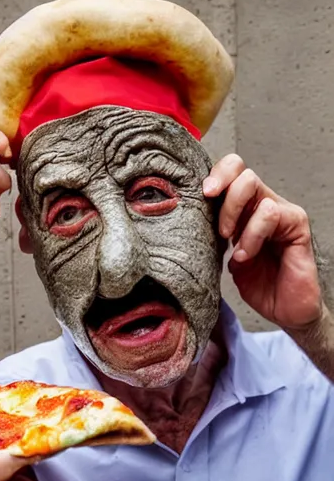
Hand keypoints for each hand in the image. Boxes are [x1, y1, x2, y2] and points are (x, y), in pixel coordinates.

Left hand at [202, 155, 323, 330]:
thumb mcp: (225, 256)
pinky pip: (270, 213)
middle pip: (240, 169)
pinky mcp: (297, 223)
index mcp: (245, 207)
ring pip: (252, 184)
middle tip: (212, 216)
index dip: (214, 175)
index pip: (230, 172)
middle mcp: (263, 203)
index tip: (201, 194)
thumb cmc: (258, 283)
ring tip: (232, 246)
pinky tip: (246, 255)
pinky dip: (252, 234)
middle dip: (220, 189)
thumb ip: (213, 234)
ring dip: (233, 215)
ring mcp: (282, 211)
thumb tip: (184, 219)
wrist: (285, 310)